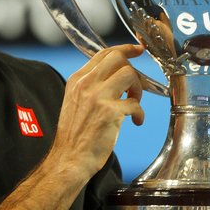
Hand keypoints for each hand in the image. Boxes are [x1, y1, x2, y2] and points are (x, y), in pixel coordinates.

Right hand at [52, 44, 144, 179]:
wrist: (69, 159)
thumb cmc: (75, 135)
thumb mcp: (75, 102)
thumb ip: (91, 86)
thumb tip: (113, 76)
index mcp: (77, 80)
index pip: (103, 53)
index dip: (125, 49)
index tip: (138, 50)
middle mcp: (86, 84)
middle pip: (118, 58)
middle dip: (133, 70)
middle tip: (134, 87)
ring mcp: (97, 97)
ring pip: (129, 74)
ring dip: (138, 89)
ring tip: (134, 103)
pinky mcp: (109, 113)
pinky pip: (135, 103)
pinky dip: (140, 113)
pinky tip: (135, 121)